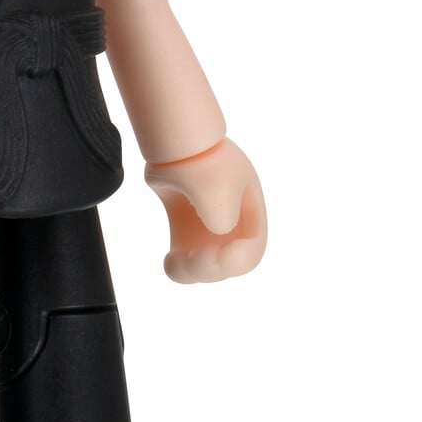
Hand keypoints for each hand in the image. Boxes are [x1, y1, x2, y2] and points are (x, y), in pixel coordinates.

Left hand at [144, 138, 267, 284]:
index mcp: (251, 216)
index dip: (234, 261)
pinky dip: (179, 267)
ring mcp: (211, 236)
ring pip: (206, 272)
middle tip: (187, 255)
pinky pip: (187, 265)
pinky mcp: (189, 238)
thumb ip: (220, 213)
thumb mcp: (213, 183)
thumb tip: (217, 231)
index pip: (250, 255)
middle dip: (209, 268)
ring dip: (192, 271)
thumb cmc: (201, 160)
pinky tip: (170, 257)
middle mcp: (235, 231)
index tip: (214, 252)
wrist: (178, 149)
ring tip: (173, 259)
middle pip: (228, 268)